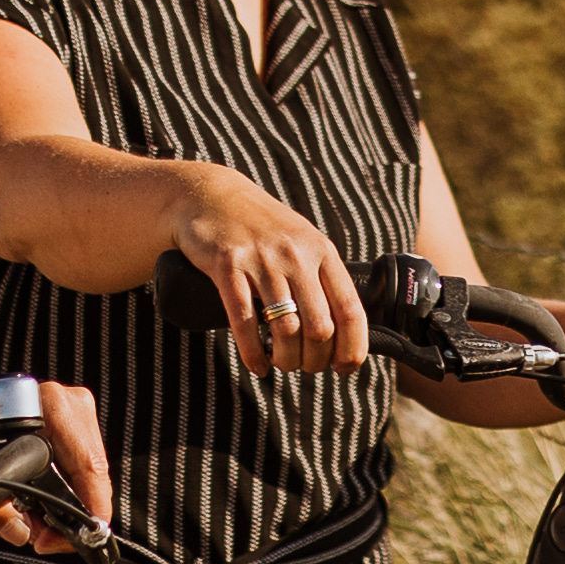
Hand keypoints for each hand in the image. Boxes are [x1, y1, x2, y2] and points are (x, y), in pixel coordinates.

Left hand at [0, 374, 114, 550]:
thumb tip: (21, 532)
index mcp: (49, 406)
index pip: (87, 464)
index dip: (87, 507)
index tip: (75, 538)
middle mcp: (70, 405)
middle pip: (93, 474)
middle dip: (76, 515)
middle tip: (44, 540)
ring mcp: (77, 414)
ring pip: (92, 476)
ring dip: (72, 507)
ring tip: (40, 527)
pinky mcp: (77, 427)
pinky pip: (85, 471)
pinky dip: (70, 495)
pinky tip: (45, 509)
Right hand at [170, 178, 370, 376]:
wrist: (211, 195)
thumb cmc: (261, 227)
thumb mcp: (302, 242)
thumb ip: (321, 277)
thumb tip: (341, 330)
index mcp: (323, 251)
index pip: (351, 311)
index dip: (352, 348)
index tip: (343, 367)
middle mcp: (296, 255)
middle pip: (320, 328)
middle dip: (315, 360)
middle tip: (304, 366)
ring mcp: (262, 260)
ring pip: (286, 330)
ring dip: (286, 360)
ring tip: (280, 364)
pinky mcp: (227, 266)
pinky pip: (245, 322)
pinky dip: (253, 353)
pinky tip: (257, 365)